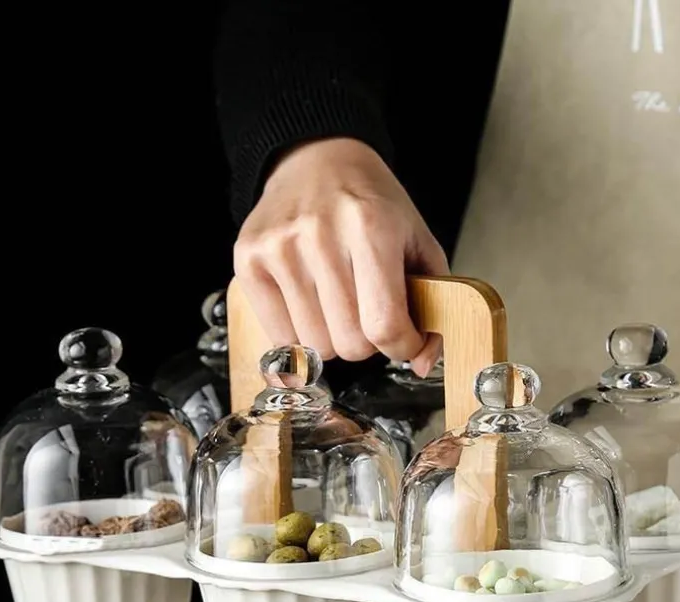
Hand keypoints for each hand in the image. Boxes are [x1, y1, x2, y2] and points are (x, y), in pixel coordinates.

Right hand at [234, 138, 447, 375]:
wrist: (317, 159)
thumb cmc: (371, 203)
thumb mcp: (417, 241)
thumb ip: (431, 302)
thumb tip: (424, 363)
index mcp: (372, 227)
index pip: (385, 324)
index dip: (402, 346)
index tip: (403, 340)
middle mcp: (321, 235)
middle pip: (349, 344)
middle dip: (367, 342)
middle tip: (367, 313)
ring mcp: (279, 248)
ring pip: (315, 346)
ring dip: (332, 338)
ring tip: (337, 304)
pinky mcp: (248, 260)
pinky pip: (279, 337)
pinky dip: (299, 334)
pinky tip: (309, 305)